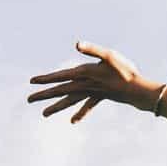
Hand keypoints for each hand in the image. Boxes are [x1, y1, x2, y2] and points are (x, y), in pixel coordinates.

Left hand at [26, 41, 153, 123]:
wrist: (137, 91)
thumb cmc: (125, 71)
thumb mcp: (110, 56)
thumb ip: (93, 49)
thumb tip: (77, 44)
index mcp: (84, 73)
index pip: (60, 76)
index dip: (46, 78)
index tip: (31, 82)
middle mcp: (85, 85)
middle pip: (61, 91)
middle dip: (45, 95)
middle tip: (29, 100)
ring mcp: (92, 92)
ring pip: (70, 100)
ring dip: (57, 107)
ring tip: (44, 114)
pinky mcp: (100, 96)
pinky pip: (87, 106)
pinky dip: (80, 113)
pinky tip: (73, 121)